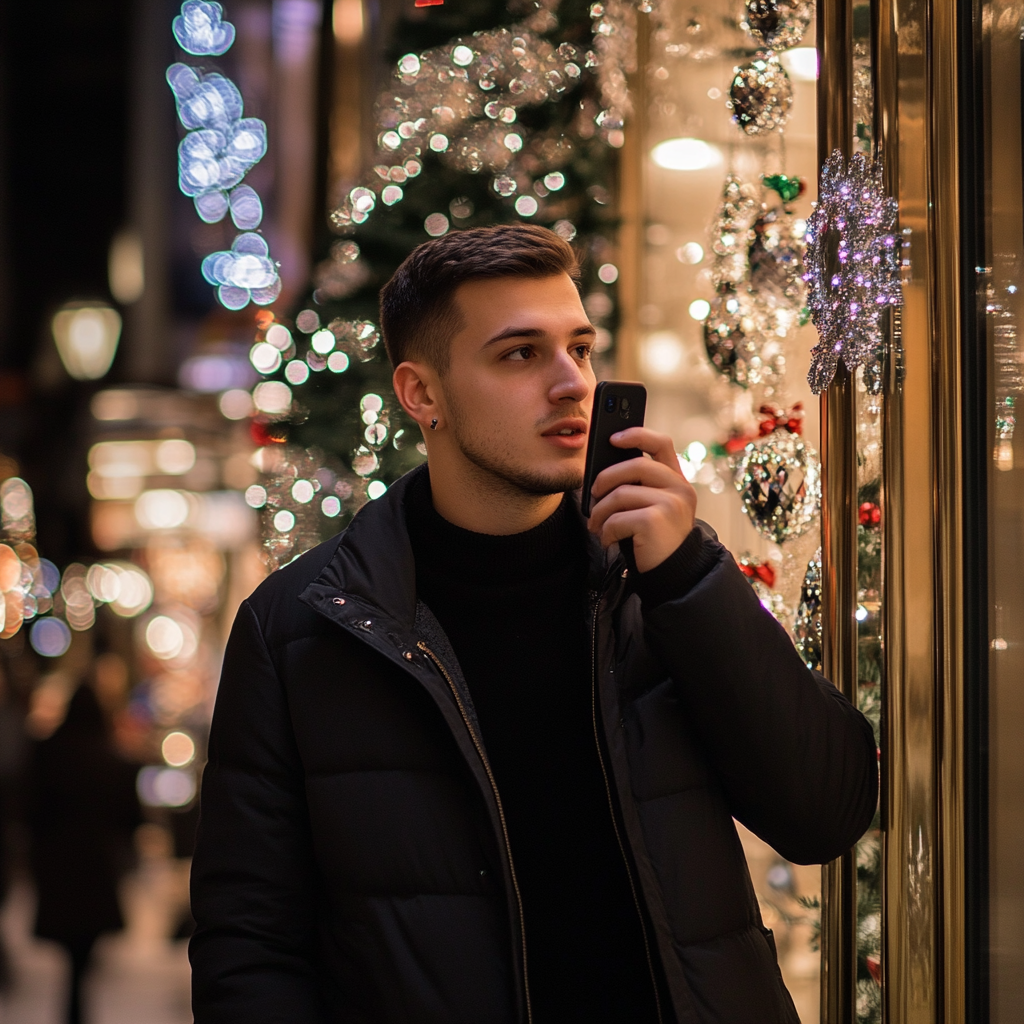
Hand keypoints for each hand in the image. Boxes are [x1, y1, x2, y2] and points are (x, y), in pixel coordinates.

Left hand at [587, 427, 697, 572]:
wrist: (673, 573)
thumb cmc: (655, 540)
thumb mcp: (651, 507)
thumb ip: (637, 487)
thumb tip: (599, 473)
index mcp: (677, 481)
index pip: (661, 443)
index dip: (636, 435)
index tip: (613, 438)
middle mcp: (679, 489)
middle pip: (634, 465)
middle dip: (605, 480)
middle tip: (593, 497)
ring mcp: (671, 504)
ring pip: (620, 494)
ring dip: (600, 513)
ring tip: (598, 526)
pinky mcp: (656, 521)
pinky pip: (617, 518)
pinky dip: (606, 531)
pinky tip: (609, 540)